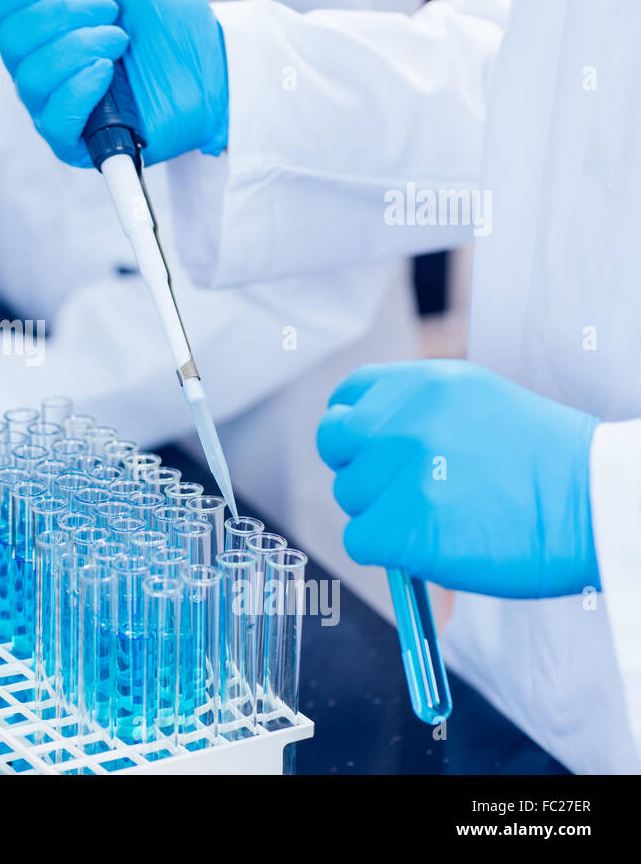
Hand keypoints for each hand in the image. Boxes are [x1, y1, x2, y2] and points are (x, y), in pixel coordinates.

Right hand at [0, 0, 226, 166]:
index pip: (0, 2)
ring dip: (81, 46)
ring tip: (121, 40)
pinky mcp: (73, 141)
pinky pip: (52, 117)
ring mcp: (52, 104)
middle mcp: (37, 63)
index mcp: (41, 21)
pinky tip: (108, 72)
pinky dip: (80, 86)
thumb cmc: (170, 23)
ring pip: (30, 76)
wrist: (214, 67)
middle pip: (9, 38)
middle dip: (64, 13)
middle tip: (111, 11)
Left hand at [316, 360, 599, 598]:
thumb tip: (357, 435)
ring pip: (349, 497)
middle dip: (360, 469)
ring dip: (382, 512)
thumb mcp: (478, 403)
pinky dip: (387, 550)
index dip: (352, 429)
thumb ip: (416, 410)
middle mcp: (405, 421)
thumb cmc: (545, 464)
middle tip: (402, 491)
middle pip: (335, 445)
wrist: (599, 505)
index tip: (367, 450)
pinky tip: (432, 543)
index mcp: (423, 383)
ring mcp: (402, 474)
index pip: (347, 398)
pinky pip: (360, 540)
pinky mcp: (405, 527)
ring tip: (442, 515)